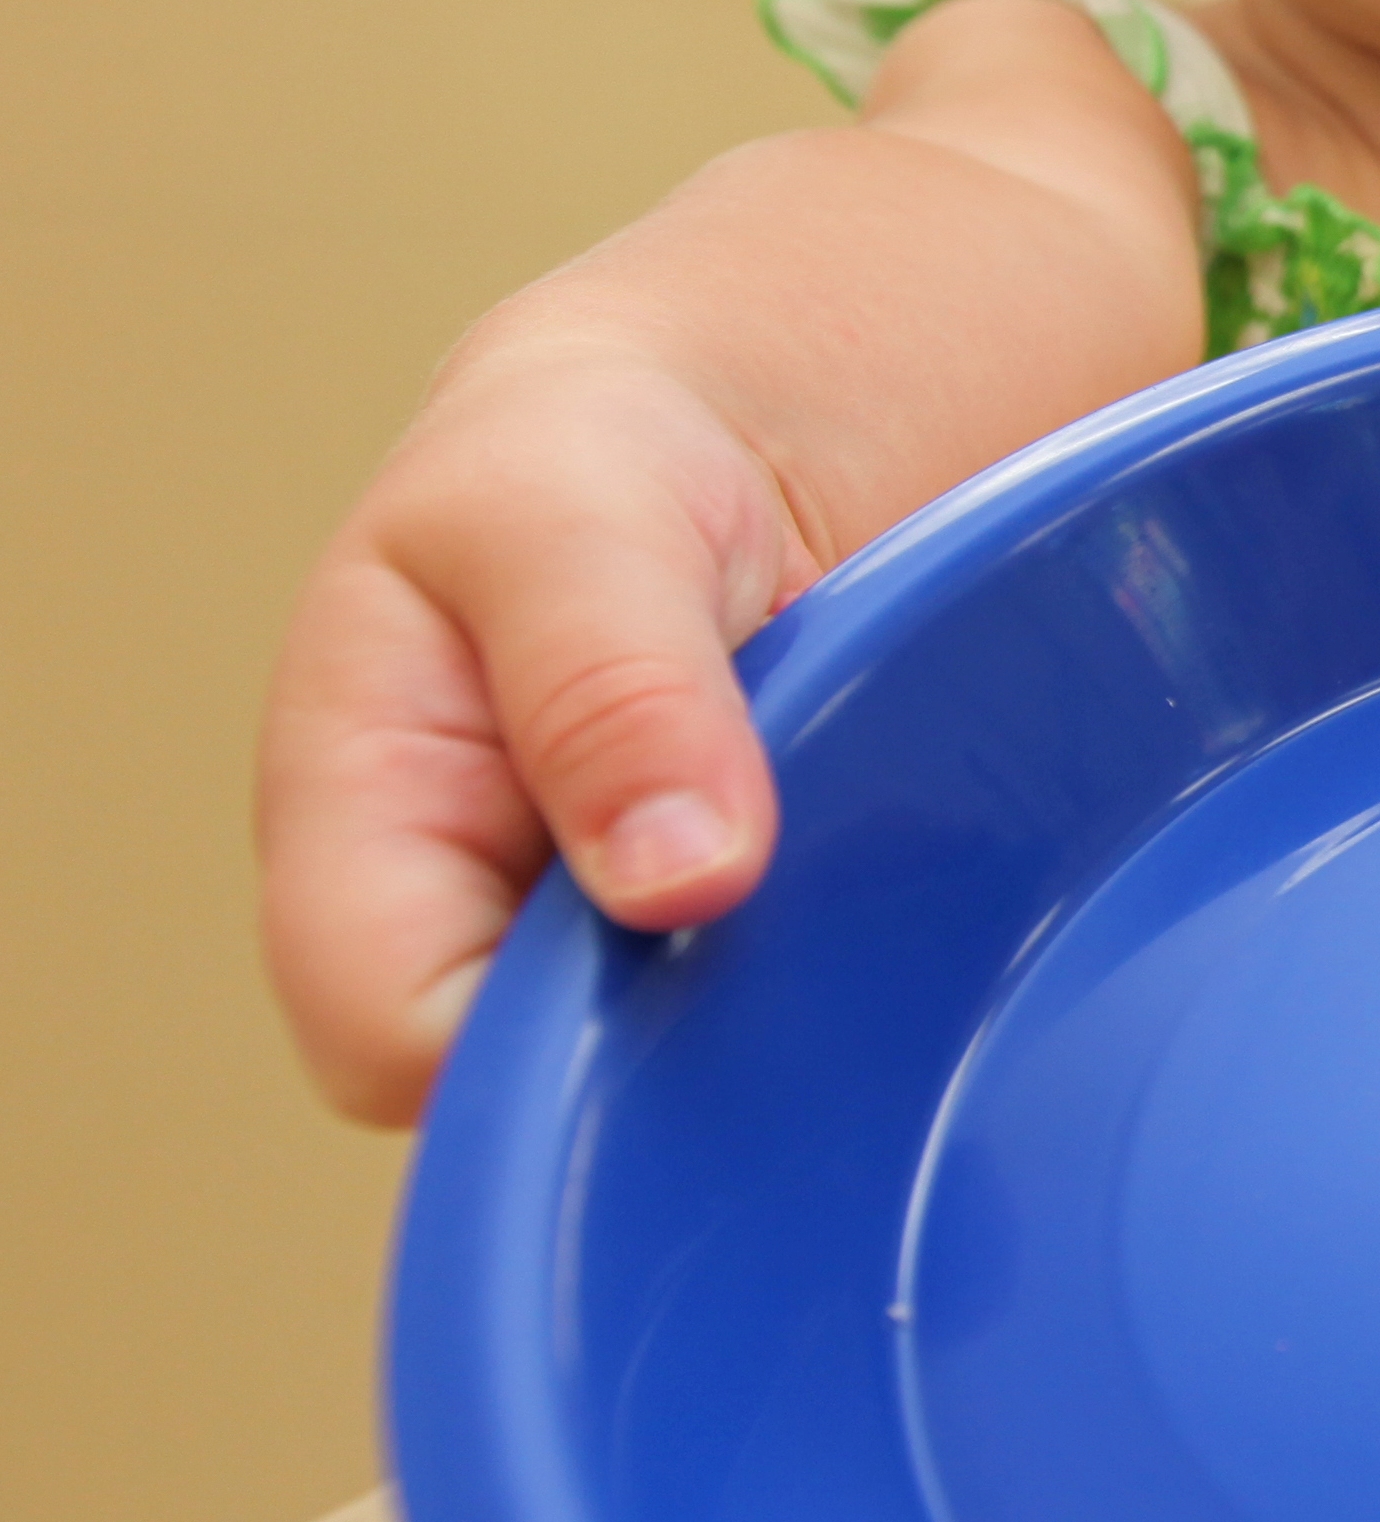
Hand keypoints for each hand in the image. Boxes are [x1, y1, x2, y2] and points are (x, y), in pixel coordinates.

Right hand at [259, 342, 815, 1124]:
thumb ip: (610, 688)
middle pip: (536, 1091)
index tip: (697, 933)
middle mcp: (455, 916)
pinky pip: (765, 1022)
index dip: (530, 1042)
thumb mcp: (570, 519)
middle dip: (671, 1035)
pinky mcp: (702, 944)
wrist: (702, 430)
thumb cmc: (584, 457)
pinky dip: (832, 972)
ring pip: (666, 1072)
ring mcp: (584, 944)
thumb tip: (678, 880)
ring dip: (770, 1007)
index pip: (391, 1038)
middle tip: (801, 903)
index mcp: (356, 821)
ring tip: (844, 870)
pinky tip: (881, 893)